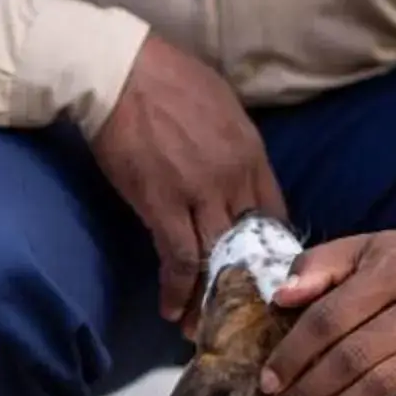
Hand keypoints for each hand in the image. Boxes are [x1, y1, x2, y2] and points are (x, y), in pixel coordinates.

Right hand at [90, 33, 287, 321]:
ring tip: (205, 326)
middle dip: (247, 281)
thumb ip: (235, 144)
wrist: (120, 69)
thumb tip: (237, 168)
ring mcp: (201, 194)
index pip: (275, 213)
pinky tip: (173, 311)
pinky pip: (179, 258)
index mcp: (252, 153)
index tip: (262, 271)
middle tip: (242, 312)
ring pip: (218, 258)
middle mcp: (235, 178)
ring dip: (213, 296)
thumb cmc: (167, 77)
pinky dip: (178, 289)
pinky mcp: (162, 205)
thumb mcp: (222, 105)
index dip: (269, 248)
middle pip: (251, 244)